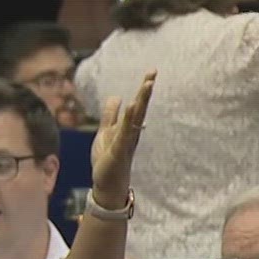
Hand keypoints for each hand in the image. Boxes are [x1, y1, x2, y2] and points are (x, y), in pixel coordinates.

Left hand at [89, 70, 154, 200]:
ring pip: (135, 118)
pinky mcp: (119, 151)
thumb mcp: (105, 132)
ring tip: (147, 84)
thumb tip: (116, 97)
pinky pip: (125, 133)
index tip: (151, 73)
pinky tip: (132, 106)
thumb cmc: (107, 161)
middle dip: (146, 91)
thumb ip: (110, 116)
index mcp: (128, 128)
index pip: (138, 105)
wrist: (107, 185)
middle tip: (153, 73)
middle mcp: (131, 133)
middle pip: (140, 108)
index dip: (143, 90)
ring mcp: (126, 142)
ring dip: (141, 101)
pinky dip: (129, 119)